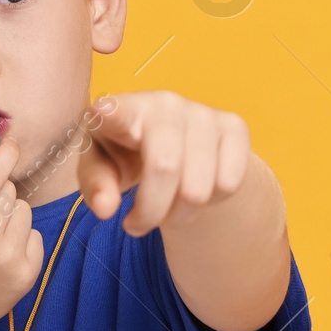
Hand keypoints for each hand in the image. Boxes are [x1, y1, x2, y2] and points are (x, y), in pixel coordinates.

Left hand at [78, 91, 251, 236]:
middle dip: (150, 213)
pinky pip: (229, 184)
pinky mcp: (235, 126)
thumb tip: (106, 208)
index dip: (110, 113)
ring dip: (178, 216)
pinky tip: (192, 192)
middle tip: (135, 227)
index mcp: (122, 110)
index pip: (116, 111)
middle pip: (165, 168)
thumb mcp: (100, 170)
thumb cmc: (124, 155)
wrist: (173, 146)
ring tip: (164, 211)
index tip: (101, 112)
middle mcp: (165, 104)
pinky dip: (210, 204)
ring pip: (198, 188)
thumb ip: (95, 187)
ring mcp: (203, 112)